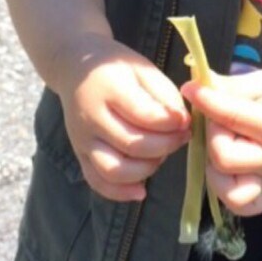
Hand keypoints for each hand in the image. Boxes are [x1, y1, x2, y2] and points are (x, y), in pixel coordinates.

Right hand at [51, 34, 190, 202]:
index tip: (186, 121)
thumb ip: (165, 96)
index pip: (143, 114)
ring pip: (114, 170)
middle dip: (165, 146)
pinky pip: (97, 182)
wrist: (75, 68)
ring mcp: (82, 139)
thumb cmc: (117, 67)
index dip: (171, 123)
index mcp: (108, 88)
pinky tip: (141, 190)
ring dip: (146, 169)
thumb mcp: (144, 69)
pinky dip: (120, 193)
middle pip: (132, 145)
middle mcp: (91, 117)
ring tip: (161, 155)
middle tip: (181, 137)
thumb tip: (183, 125)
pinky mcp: (79, 155)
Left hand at [184, 63, 261, 216]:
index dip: (206, 101)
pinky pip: (242, 205)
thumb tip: (192, 88)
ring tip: (221, 142)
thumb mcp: (261, 80)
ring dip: (214, 164)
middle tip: (217, 116)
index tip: (190, 88)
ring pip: (228, 189)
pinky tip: (223, 169)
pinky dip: (227, 192)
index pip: (230, 118)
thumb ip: (228, 88)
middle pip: (224, 158)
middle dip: (212, 134)